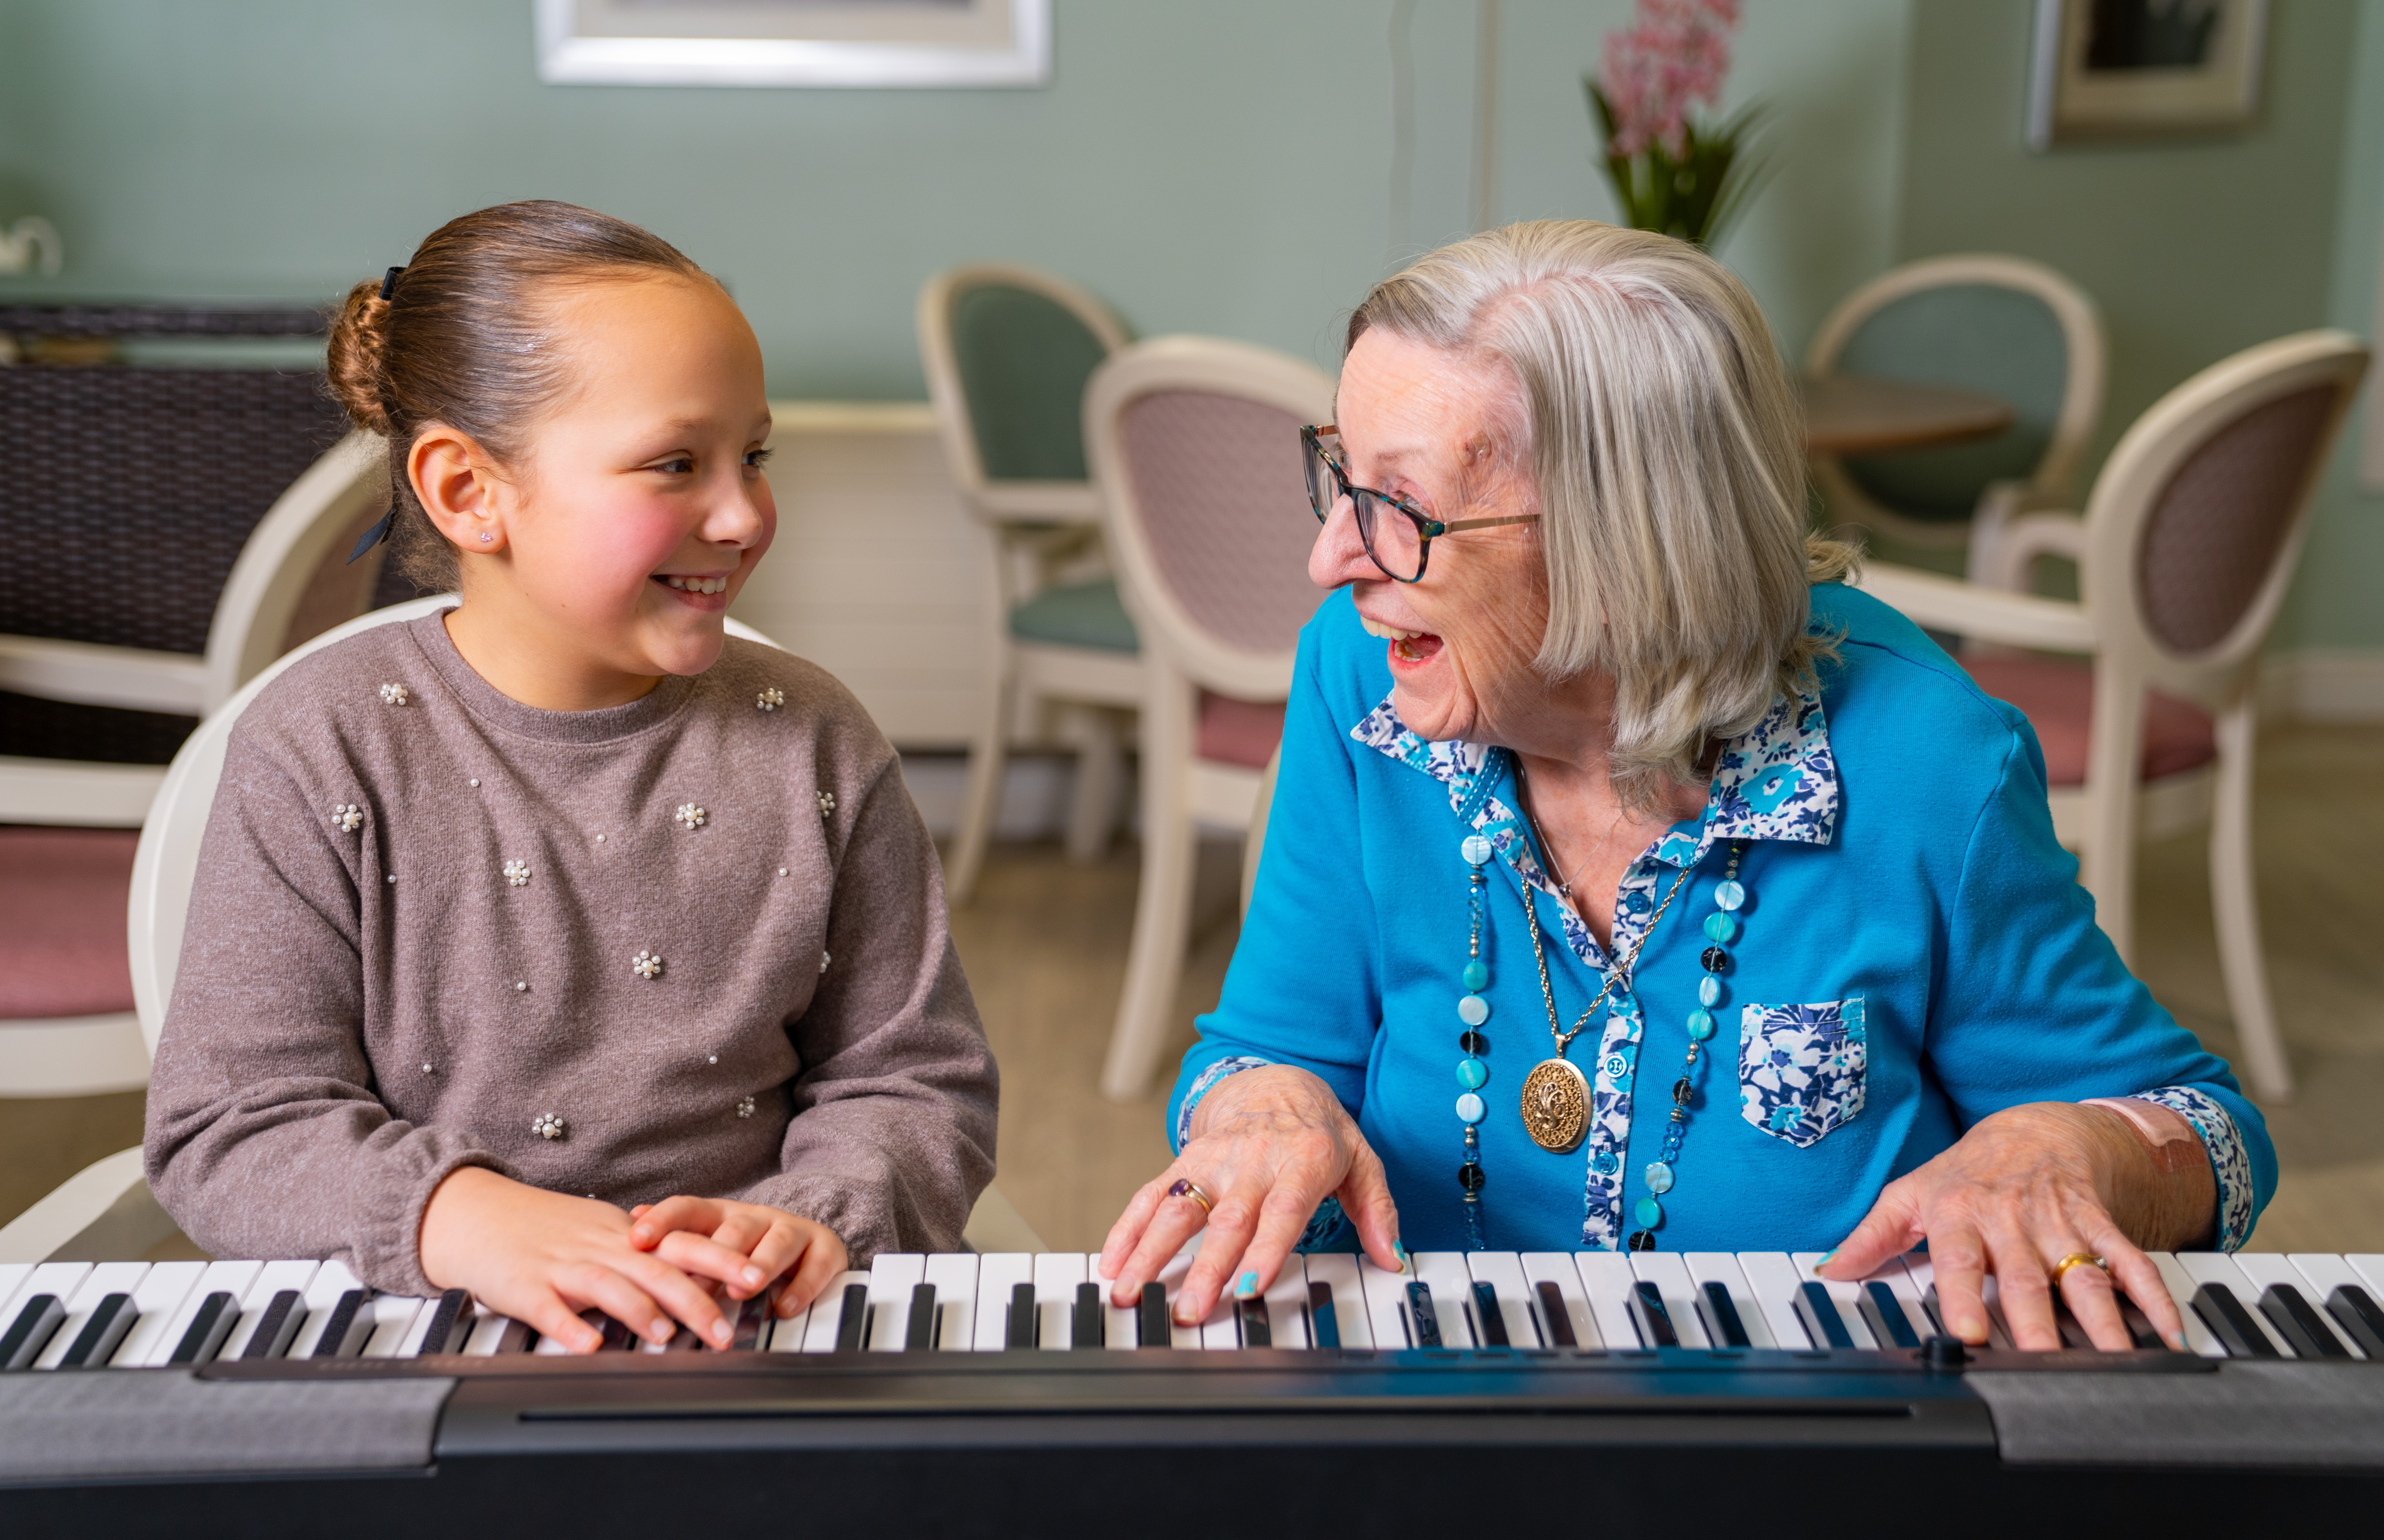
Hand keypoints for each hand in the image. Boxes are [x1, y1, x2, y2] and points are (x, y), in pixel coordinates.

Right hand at [419, 1167, 735, 1352]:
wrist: (477, 1214)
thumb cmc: (545, 1229)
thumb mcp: (604, 1233)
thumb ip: (646, 1254)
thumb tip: (696, 1277)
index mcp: (624, 1236)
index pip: (683, 1244)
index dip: (722, 1260)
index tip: (758, 1277)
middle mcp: (600, 1247)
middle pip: (656, 1269)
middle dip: (696, 1299)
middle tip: (725, 1331)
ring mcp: (561, 1265)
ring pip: (608, 1285)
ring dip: (639, 1311)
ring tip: (666, 1337)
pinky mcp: (523, 1286)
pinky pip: (548, 1308)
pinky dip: (568, 1326)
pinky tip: (588, 1346)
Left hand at [627, 1197, 846, 1318]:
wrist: (811, 1243)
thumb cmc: (747, 1248)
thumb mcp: (708, 1241)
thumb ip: (675, 1236)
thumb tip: (629, 1219)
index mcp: (721, 1215)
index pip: (688, 1208)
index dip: (662, 1220)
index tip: (636, 1240)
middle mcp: (756, 1218)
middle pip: (735, 1228)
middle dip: (718, 1252)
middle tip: (699, 1280)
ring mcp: (792, 1231)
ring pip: (778, 1241)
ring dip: (761, 1264)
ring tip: (746, 1286)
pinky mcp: (825, 1250)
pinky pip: (816, 1265)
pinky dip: (801, 1287)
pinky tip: (785, 1307)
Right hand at [1099, 1065, 1401, 1325]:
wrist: (1274, 1081)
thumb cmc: (1318, 1131)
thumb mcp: (1362, 1161)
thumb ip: (1377, 1211)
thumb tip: (1393, 1258)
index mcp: (1301, 1161)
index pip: (1283, 1210)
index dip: (1265, 1249)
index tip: (1248, 1285)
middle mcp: (1253, 1161)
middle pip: (1226, 1219)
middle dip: (1205, 1268)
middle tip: (1189, 1310)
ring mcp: (1212, 1162)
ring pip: (1177, 1208)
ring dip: (1150, 1252)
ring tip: (1130, 1291)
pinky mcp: (1184, 1164)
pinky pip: (1150, 1196)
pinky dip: (1127, 1230)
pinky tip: (1112, 1263)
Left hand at [1817, 1102, 2211, 1351]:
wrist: (2036, 1125)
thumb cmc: (1966, 1170)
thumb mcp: (1910, 1194)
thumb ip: (1871, 1236)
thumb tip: (1828, 1271)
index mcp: (1961, 1215)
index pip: (1959, 1260)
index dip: (1962, 1296)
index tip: (1971, 1333)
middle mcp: (2012, 1221)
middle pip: (2027, 1279)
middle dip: (2039, 1323)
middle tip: (2049, 1364)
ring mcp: (2061, 1224)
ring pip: (2083, 1276)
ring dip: (2103, 1321)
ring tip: (2117, 1360)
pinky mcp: (2102, 1224)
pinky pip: (2131, 1262)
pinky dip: (2154, 1297)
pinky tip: (2170, 1334)